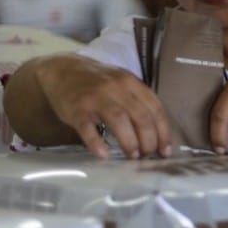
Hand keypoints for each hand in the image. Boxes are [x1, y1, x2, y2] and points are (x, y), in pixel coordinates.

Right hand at [37, 57, 170, 158]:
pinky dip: (96, 143)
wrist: (62, 70)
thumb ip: (138, 103)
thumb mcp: (122, 86)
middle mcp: (117, 88)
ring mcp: (96, 98)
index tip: (164, 151)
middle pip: (140, 116)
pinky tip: (104, 155)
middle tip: (148, 156)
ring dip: (129, 142)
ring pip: (119, 120)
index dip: (163, 132)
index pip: (155, 109)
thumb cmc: (98, 84)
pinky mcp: (77, 109)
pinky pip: (88, 128)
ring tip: (133, 156)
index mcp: (132, 83)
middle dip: (148, 140)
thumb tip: (157, 136)